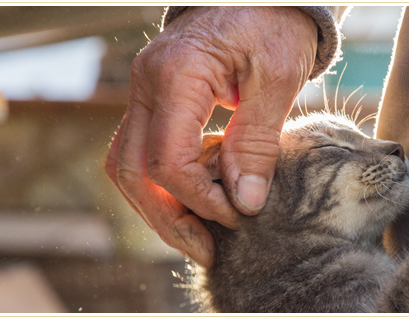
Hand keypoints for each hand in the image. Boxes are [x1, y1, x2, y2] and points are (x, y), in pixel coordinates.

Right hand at [104, 6, 317, 266]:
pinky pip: (145, 150)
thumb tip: (244, 202)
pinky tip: (200, 199)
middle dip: (169, 219)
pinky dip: (168, 182)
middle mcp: (147, 83)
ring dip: (161, 207)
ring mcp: (145, 90)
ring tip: (201, 235)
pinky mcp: (156, 99)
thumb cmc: (275, 22)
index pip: (168, 160)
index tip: (238, 216)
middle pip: (133, 171)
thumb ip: (257, 141)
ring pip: (130, 165)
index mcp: (176, 74)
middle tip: (207, 250)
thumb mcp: (278, 79)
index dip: (201, 199)